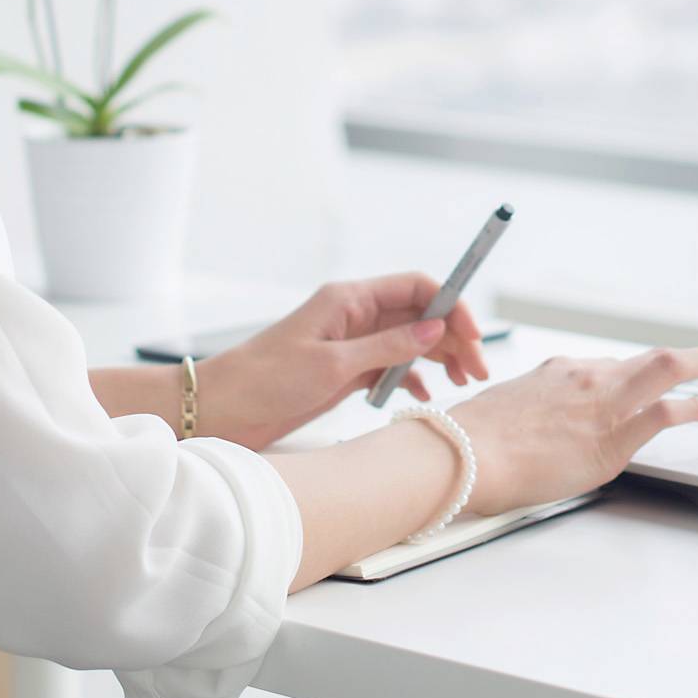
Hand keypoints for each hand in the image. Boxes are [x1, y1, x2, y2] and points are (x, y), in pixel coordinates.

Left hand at [199, 273, 492, 450]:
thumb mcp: (332, 366)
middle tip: (478, 370)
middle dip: (453, 337)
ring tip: (462, 384)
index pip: (417, 287)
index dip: (451, 305)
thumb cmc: (264, 381)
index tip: (473, 336)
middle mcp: (355, 316)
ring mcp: (352, 344)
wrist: (219, 410)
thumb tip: (437, 327)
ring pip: (411, 342)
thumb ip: (388, 346)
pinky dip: (413, 379)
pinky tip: (424, 396)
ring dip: (439, 359)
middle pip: (420, 315)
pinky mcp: (346, 371)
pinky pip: (392, 367)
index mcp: (349, 299)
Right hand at [449, 341, 697, 516]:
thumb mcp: (508, 414)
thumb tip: (543, 430)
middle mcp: (586, 379)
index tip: (659, 377)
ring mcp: (602, 404)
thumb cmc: (475, 442)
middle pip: (653, 359)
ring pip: (667, 369)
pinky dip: (696, 405)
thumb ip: (536, 415)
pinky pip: (665, 412)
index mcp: (560, 374)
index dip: (645, 376)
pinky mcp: (611, 436)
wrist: (463, 454)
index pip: (614, 369)